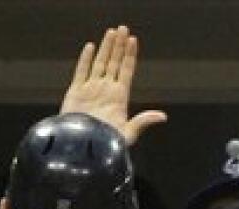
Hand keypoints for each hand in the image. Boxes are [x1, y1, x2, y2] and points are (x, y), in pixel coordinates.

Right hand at [59, 25, 166, 145]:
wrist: (82, 150)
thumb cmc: (106, 145)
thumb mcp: (127, 134)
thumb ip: (143, 121)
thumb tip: (162, 116)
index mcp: (119, 97)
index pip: (126, 70)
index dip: (129, 55)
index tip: (133, 40)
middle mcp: (106, 90)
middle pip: (114, 62)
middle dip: (119, 45)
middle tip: (123, 28)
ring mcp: (91, 89)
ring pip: (100, 63)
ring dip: (105, 47)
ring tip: (111, 32)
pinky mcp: (76, 92)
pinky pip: (81, 71)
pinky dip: (86, 59)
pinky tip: (91, 47)